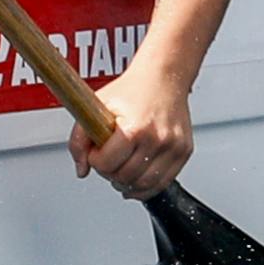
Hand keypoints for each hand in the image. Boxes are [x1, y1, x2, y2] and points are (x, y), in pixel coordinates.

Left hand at [76, 57, 194, 198]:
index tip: (96, 151)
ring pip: (143, 185)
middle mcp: (157, 139)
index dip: (95, 160)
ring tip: (120, 168)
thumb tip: (82, 169)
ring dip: (126, 182)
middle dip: (109, 172)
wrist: (163, 77)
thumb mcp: (97, 106)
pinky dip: (146, 187)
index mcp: (134, 128)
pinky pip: (162, 182)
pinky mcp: (183, 152)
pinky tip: (135, 179)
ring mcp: (173, 147)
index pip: (106, 164)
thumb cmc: (132, 90)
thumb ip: (80, 138)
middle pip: (124, 177)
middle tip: (108, 158)